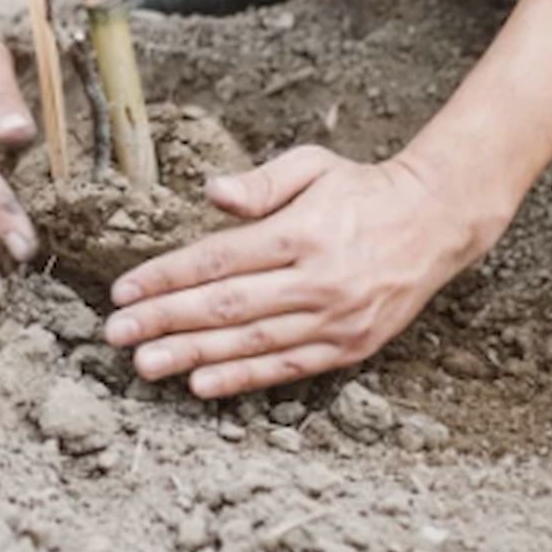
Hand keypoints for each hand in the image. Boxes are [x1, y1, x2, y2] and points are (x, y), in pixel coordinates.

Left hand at [104, 145, 497, 396]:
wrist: (436, 223)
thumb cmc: (361, 189)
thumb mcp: (313, 165)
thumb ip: (260, 182)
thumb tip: (210, 191)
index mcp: (300, 232)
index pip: (219, 259)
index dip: (167, 276)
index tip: (123, 289)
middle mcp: (316, 280)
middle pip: (225, 306)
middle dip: (164, 320)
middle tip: (115, 334)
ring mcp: (334, 319)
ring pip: (251, 343)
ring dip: (192, 356)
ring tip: (144, 365)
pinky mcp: (349, 347)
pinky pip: (287, 368)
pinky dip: (242, 380)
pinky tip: (201, 385)